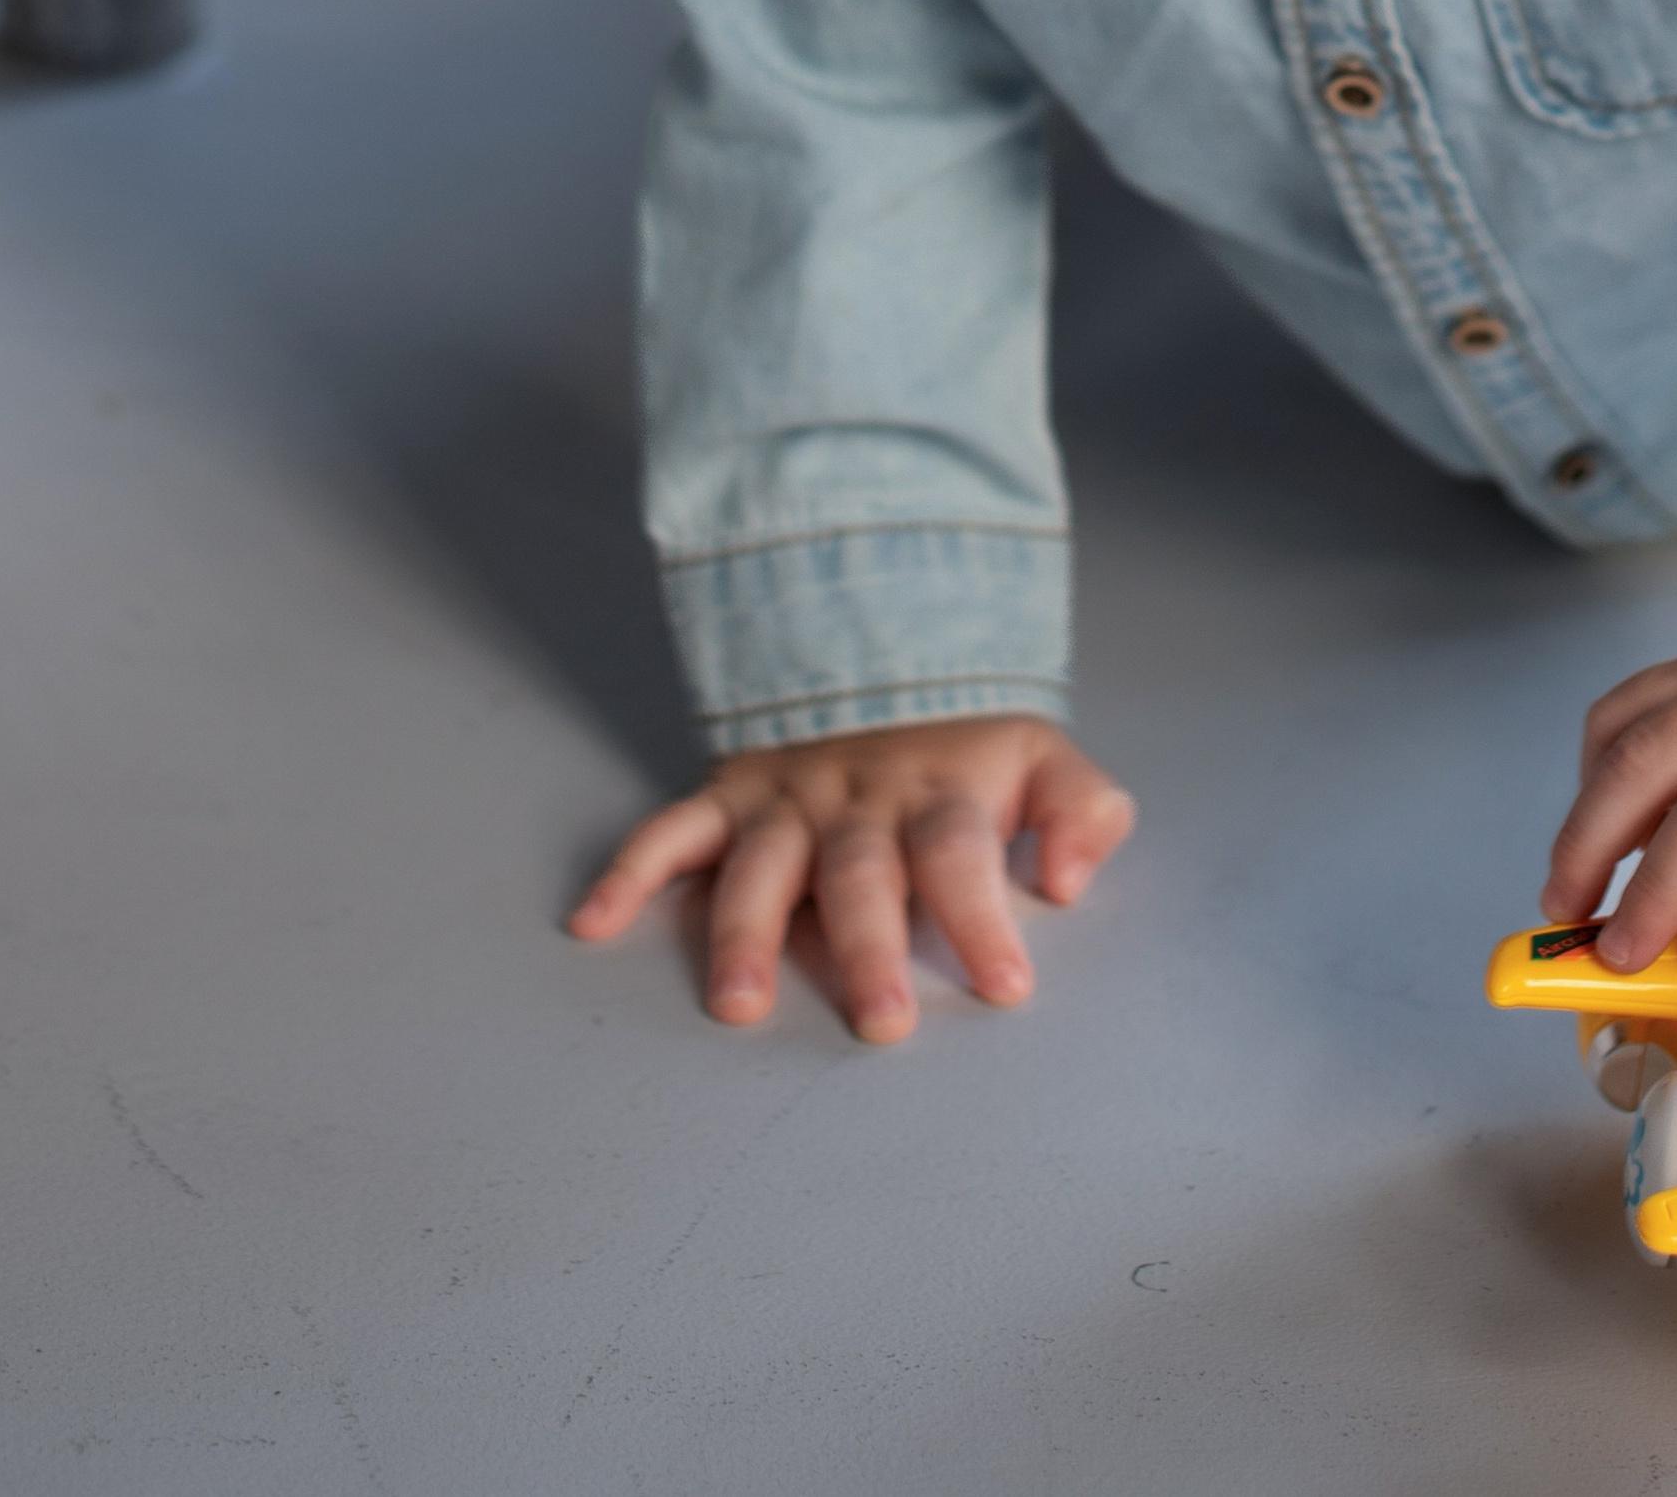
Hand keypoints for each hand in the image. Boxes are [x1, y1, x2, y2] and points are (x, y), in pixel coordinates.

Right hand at [567, 711, 1134, 1040]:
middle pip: (862, 875)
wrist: (889, 651)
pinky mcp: (730, 797)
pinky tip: (594, 922)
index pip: (962, 856)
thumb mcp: (1047, 758)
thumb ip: (1082, 813)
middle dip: (870, 951)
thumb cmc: (971, 744)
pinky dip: (629, 873)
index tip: (1006, 987)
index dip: (983, 918)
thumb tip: (1069, 876)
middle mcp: (858, 801)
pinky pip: (671, 831)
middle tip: (881, 1026)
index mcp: (939, 794)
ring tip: (738, 1006)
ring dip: (745, 935)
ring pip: (762, 867)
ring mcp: (787, 800)